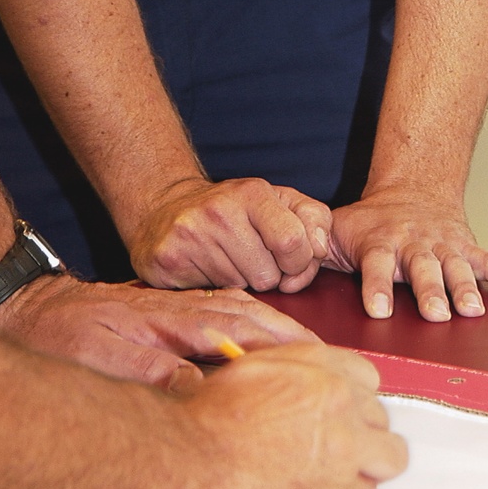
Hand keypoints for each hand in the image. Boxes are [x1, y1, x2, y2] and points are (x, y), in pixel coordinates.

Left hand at [0, 274, 317, 390]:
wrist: (36, 307)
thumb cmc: (66, 334)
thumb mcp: (104, 357)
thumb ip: (153, 370)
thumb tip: (200, 387)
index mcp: (171, 318)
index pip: (236, 330)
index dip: (276, 346)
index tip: (310, 360)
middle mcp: (182, 307)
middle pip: (248, 315)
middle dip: (290, 335)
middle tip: (327, 357)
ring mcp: (178, 306)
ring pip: (240, 309)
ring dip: (275, 327)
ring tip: (308, 349)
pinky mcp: (170, 310)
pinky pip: (225, 309)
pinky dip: (253, 320)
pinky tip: (263, 335)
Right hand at [126, 176, 331, 293]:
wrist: (167, 207)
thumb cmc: (234, 210)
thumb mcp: (278, 201)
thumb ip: (314, 218)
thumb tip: (321, 248)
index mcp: (252, 192)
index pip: (293, 242)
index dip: (298, 263)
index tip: (287, 260)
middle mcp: (219, 210)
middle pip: (268, 275)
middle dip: (267, 275)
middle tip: (249, 257)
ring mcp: (190, 234)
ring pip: (240, 289)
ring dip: (240, 282)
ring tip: (225, 260)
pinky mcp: (168, 260)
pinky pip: (209, 296)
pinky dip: (213, 289)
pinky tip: (204, 268)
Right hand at [169, 343, 407, 488]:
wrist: (190, 459)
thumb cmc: (211, 415)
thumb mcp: (257, 365)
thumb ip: (297, 367)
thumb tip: (314, 377)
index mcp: (321, 368)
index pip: (369, 379)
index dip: (355, 397)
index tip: (345, 410)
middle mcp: (340, 405)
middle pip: (380, 418)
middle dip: (363, 430)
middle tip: (338, 441)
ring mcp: (342, 453)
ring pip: (389, 457)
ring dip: (370, 462)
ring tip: (344, 468)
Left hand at [327, 190, 487, 321]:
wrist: (413, 189)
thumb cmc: (369, 223)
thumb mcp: (337, 228)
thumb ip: (315, 248)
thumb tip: (290, 268)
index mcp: (380, 242)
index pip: (375, 265)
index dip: (375, 286)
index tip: (376, 310)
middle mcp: (413, 244)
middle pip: (422, 269)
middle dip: (429, 291)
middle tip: (435, 314)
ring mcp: (443, 245)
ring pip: (456, 267)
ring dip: (466, 288)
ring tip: (473, 311)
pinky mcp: (466, 247)